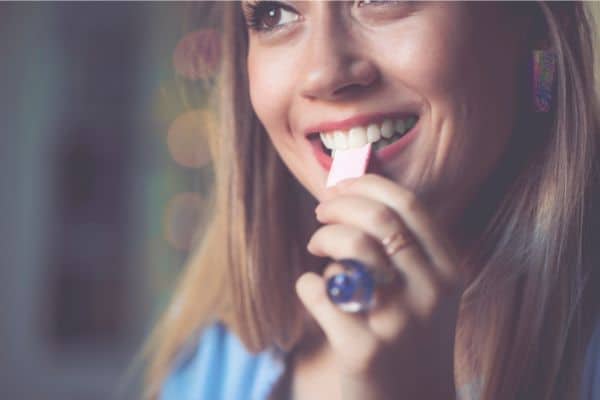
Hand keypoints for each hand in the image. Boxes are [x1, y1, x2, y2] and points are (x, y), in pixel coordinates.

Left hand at [295, 174, 464, 399]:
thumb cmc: (410, 338)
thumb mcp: (427, 292)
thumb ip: (405, 249)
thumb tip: (353, 196)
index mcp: (448, 270)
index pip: (409, 205)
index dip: (367, 185)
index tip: (340, 185)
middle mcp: (430, 292)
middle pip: (378, 220)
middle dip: (339, 205)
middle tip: (320, 212)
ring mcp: (398, 322)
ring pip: (352, 248)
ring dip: (324, 238)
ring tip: (317, 249)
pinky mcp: (363, 350)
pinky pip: (320, 292)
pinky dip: (307, 283)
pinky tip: (313, 290)